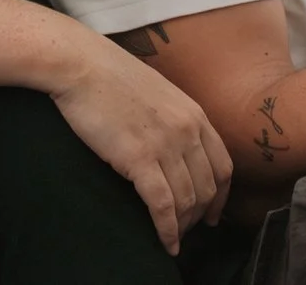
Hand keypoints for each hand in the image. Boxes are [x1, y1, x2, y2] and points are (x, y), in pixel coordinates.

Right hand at [48, 35, 233, 254]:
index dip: (220, 196)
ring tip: (172, 238)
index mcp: (194, 113)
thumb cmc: (110, 76)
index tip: (212, 213)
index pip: (223, 165)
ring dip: (182, 226)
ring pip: (187, 200)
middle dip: (199, 215)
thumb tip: (175, 145)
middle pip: (207, 187)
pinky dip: (167, 229)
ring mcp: (166, 144)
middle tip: (186, 230)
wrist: (82, 64)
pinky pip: (162, 205)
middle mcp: (187, 130)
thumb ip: (174, 117)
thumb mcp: (158, 92)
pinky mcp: (139, 158)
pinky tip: (164, 242)